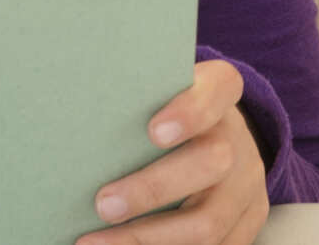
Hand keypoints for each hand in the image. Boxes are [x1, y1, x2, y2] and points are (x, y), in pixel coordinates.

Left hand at [80, 59, 269, 244]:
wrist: (213, 139)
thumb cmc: (165, 116)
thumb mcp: (156, 98)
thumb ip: (132, 107)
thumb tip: (69, 132)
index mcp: (221, 92)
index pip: (218, 89)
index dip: (191, 111)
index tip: (153, 131)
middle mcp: (240, 138)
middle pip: (212, 162)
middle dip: (153, 189)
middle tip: (103, 205)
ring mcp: (248, 184)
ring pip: (209, 222)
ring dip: (147, 239)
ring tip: (97, 243)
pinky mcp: (249, 219)